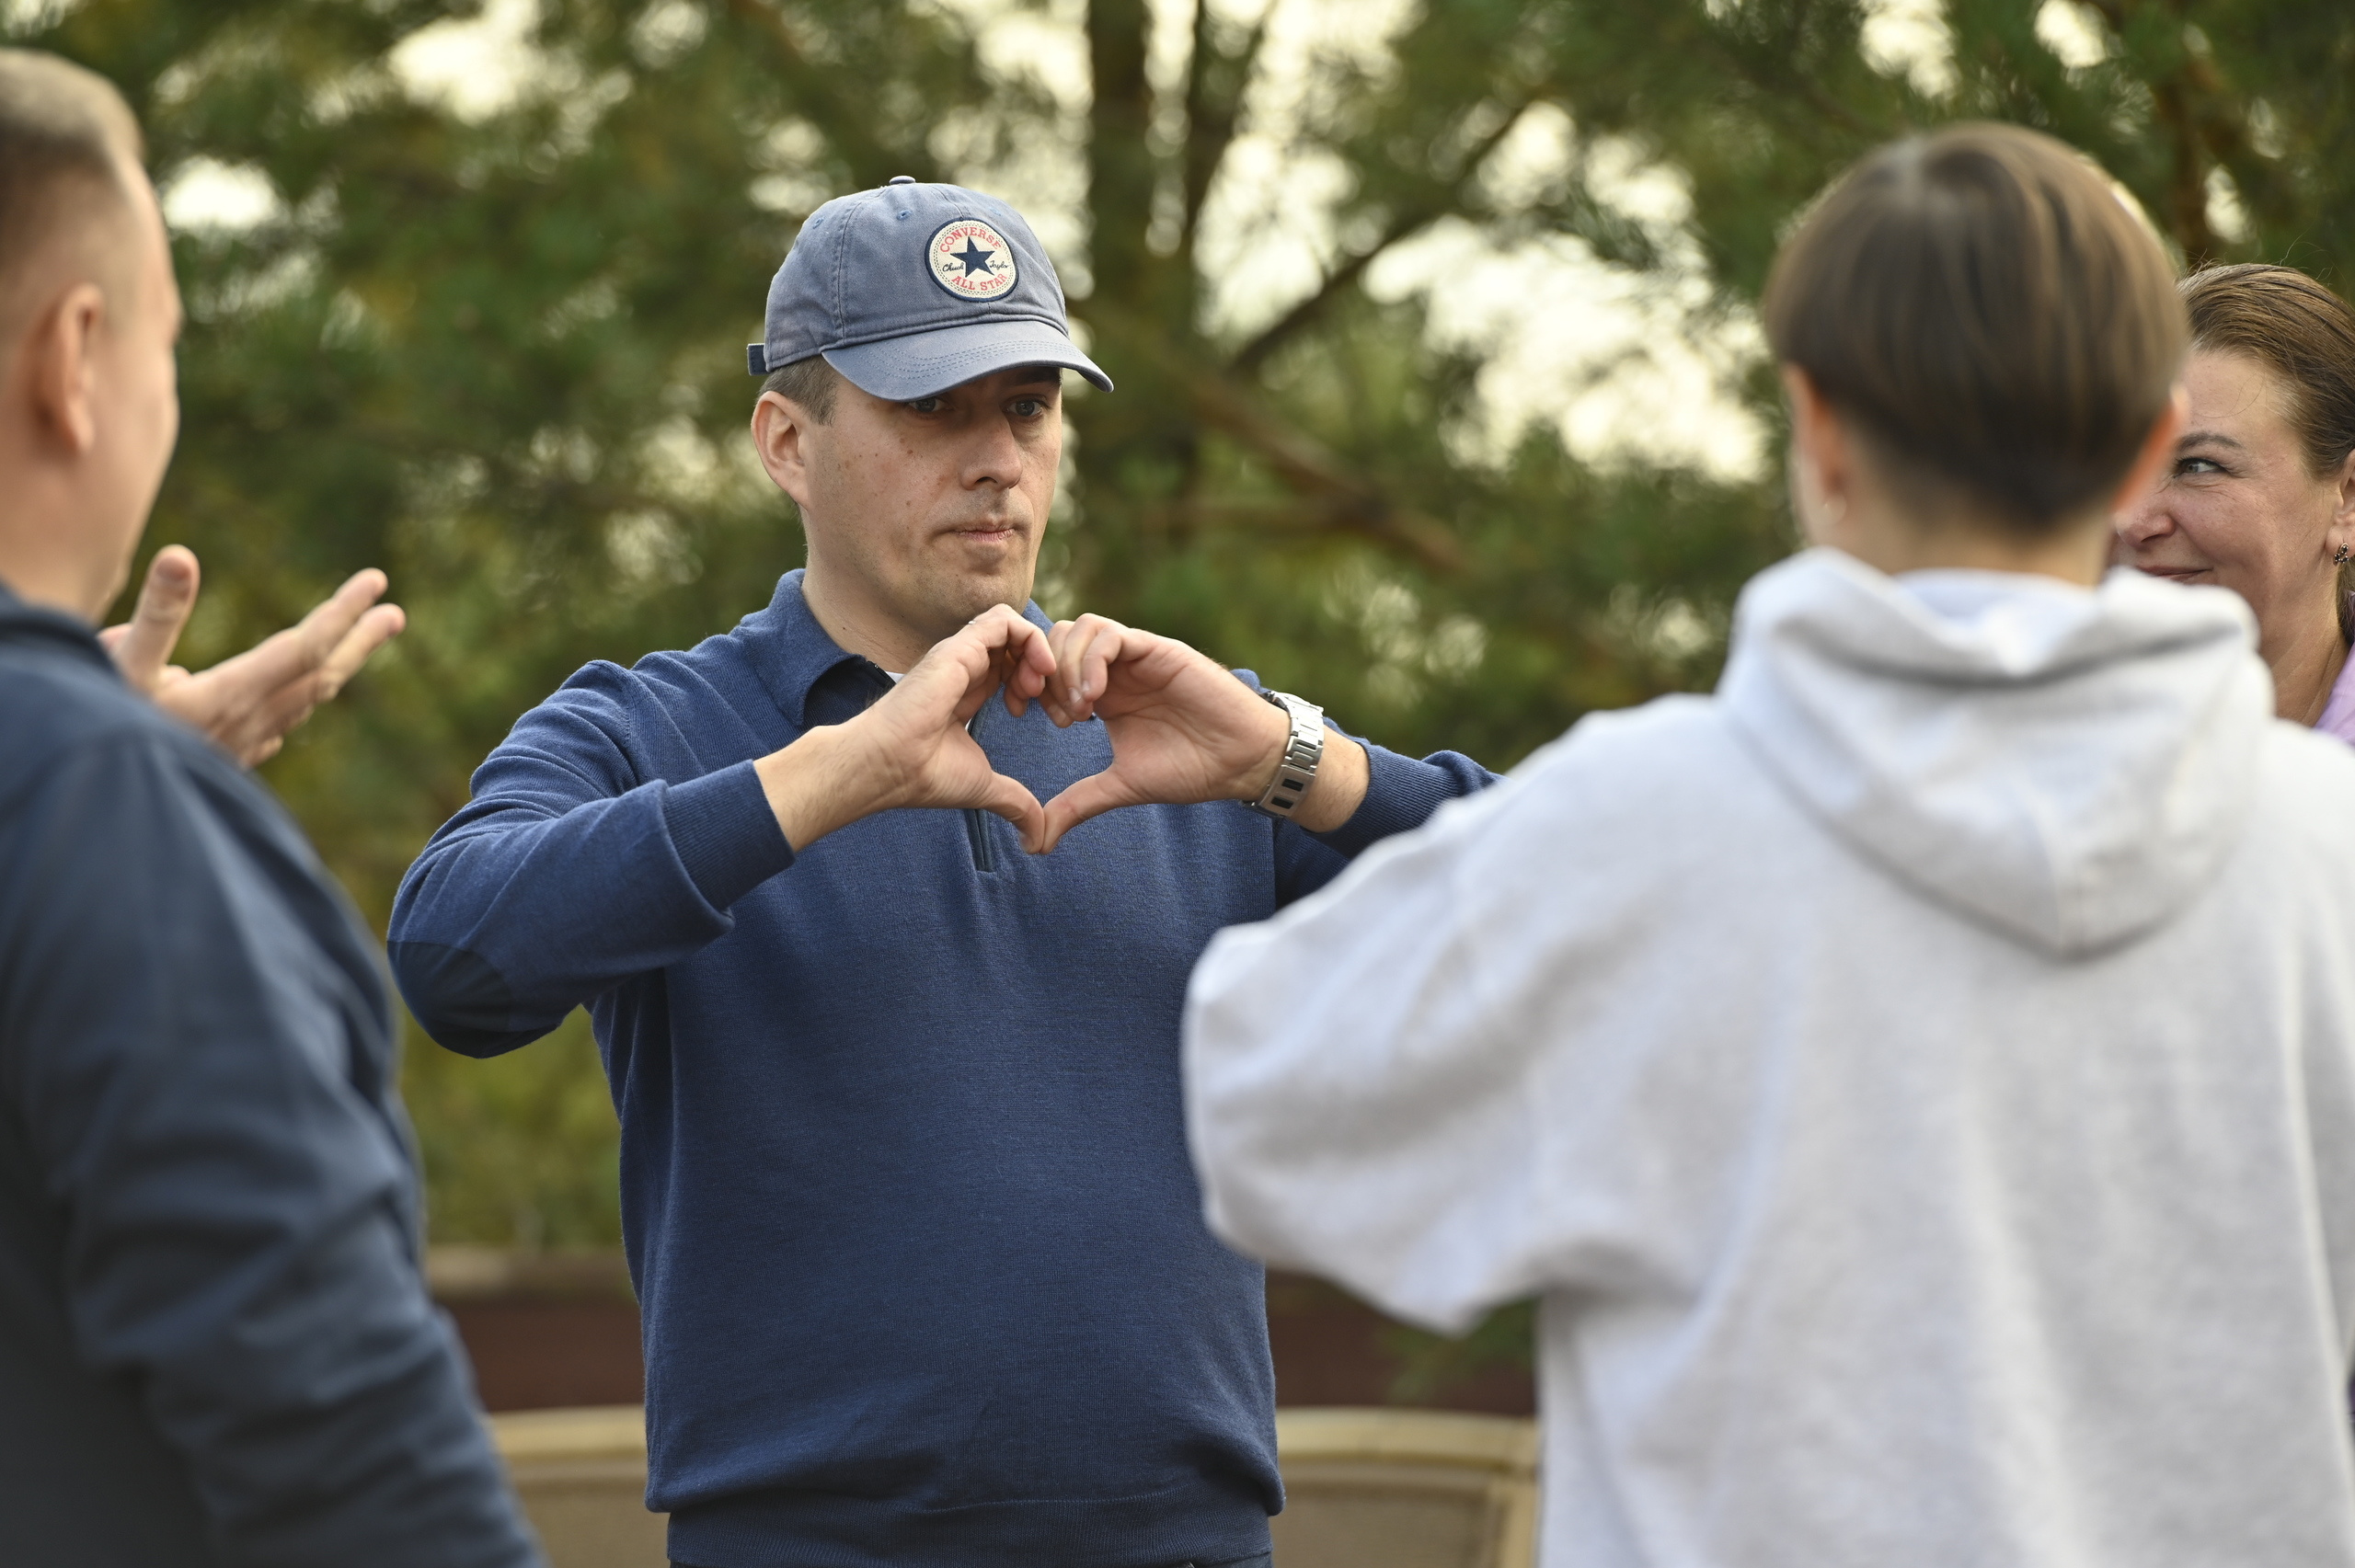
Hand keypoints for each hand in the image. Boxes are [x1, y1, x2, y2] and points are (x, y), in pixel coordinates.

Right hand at [102, 546, 407, 767]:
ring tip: (356, 646)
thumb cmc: (102, 739)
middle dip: (359, 641)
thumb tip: (182, 556)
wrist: (103, 818)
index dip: (343, 612)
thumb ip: (156, 616)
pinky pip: (278, 727)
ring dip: (334, 668)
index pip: (306, 646)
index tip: (376, 582)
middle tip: (395, 613)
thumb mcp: (121, 670)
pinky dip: (298, 703)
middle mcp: (250, 721)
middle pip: (320, 675)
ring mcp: (242, 747)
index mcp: (234, 694)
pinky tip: (297, 703)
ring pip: (303, 703)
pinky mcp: (226, 762)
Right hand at [755, 604, 1056, 851]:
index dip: (1040, 684)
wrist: (887, 768)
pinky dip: (1032, 639)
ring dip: (1040, 651)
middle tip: (1051, 702)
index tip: (1046, 716)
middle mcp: (966, 666)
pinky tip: (1037, 674)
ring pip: (1014, 624)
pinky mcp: (959, 647)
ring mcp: (962, 653)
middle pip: (1018, 643)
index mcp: (969, 688)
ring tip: (1042, 687)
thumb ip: (1015, 803)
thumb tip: (1038, 839)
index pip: (1013, 666)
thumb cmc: (924, 775)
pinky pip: (1005, 619)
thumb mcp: (984, 787)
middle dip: (1047, 668)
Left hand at [1034, 614, 1367, 851]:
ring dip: (1067, 666)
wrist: (1242, 760)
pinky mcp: (1158, 649)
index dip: (1032, 687)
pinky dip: (1092, 662)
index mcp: (1103, 692)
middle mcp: (1117, 668)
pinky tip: (1095, 700)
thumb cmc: (1191, 768)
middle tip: (1057, 716)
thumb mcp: (1121, 786)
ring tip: (1079, 710)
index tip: (1036, 720)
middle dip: (1043, 673)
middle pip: (1058, 638)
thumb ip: (1077, 803)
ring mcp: (1137, 655)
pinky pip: (1112, 636)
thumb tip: (1035, 841)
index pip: (1048, 665)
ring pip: (1082, 628)